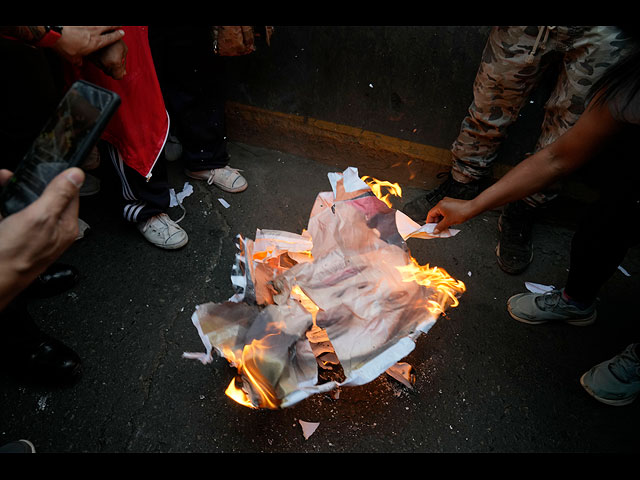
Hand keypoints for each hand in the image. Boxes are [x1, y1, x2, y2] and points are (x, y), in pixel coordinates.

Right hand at [0, 168, 83, 309]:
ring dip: (17, 190)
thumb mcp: (40, 218)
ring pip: (29, 204)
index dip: (58, 177)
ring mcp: (33, 234)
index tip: (45, 166)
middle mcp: (53, 231)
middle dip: (32, 182)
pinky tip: (2, 195)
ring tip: (6, 180)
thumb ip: (59, 196)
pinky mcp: (16, 237)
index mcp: (66, 226)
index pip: (72, 193)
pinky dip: (7, 203)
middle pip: (48, 197)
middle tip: (16, 175)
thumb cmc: (14, 256)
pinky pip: (14, 214)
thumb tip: (77, 175)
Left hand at [52, 26, 124, 65]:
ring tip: (110, 23)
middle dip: (115, 25)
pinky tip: (89, 24)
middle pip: (108, 26)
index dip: (117, 35)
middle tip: (120, 24)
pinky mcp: (78, 21)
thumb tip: (79, 63)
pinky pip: (86, 22)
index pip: (110, 38)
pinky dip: (90, 23)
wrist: (54, 31)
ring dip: (106, 23)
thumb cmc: (64, 45)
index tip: (122, 33)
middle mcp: (94, 31)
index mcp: (95, 42)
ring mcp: (87, 24)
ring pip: (100, 22)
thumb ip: (78, 60)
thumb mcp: (72, 58)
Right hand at [89, 39, 127, 78]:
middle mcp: (105, 64)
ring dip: (107, 65)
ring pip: (104, 70)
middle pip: (110, 74)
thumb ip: (124, 63)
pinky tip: (103, 55)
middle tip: (115, 60)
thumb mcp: (124, 50)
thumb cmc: (113, 39)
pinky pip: (98, 65)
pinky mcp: (91, 59)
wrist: (101, 32)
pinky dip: (101, 62)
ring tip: (108, 55)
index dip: (120, 74)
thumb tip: (124, 73)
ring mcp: (97, 62)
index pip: (117, 77)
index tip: (120, 71)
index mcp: (115, 62)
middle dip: (114, 69)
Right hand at [426, 197, 474, 233]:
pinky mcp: (452, 204)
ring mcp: (448, 203)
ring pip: (441, 213)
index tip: (430, 228)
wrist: (473, 208)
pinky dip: (445, 218)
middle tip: (437, 229)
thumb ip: (440, 227)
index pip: (430, 214)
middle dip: (436, 222)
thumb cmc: (462, 212)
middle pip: (435, 214)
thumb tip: (435, 230)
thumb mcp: (448, 222)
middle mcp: (443, 202)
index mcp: (440, 205)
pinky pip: (445, 212)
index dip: (429, 222)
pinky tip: (448, 223)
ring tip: (443, 227)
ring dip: (441, 221)